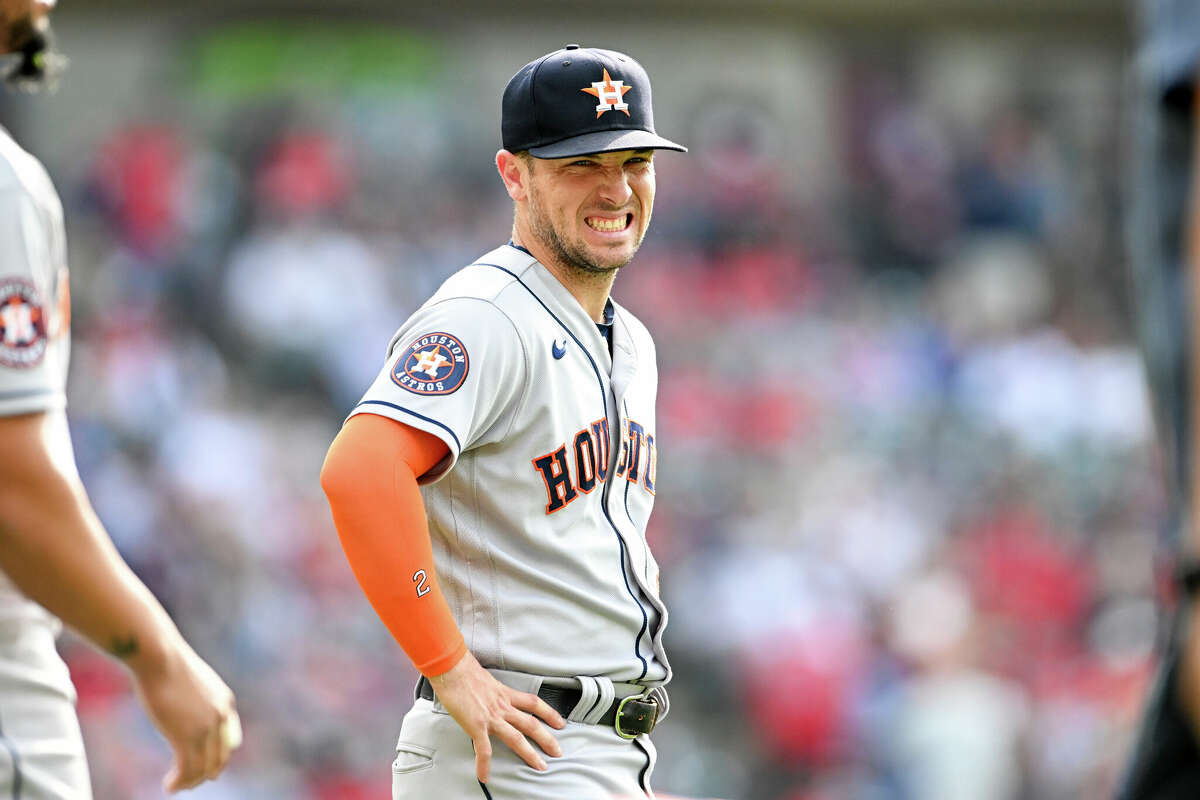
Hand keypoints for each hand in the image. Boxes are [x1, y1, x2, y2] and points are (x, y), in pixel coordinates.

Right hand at [129, 642, 239, 792]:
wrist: (158, 656)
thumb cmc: (166, 663)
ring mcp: (205, 727)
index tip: (205, 764)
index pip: (229, 738)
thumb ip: (194, 698)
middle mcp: (221, 716)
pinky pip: (187, 769)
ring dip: (190, 781)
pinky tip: (169, 786)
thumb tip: (183, 707)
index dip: (217, 755)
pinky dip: (179, 782)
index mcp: (225, 701)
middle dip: (206, 772)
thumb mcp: (190, 680)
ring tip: (177, 786)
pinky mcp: (186, 736)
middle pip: (220, 756)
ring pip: (204, 767)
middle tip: (191, 781)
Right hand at [428, 651, 565, 782]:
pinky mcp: (477, 726)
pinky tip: (485, 775)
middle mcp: (502, 706)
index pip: (534, 703)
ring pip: (517, 738)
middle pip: (531, 723)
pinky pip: (484, 750)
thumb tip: (489, 696)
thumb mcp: (486, 679)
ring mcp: (491, 717)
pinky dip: (484, 765)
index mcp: (504, 694)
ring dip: (530, 753)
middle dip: (547, 739)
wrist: (452, 668)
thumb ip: (491, 691)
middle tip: (557, 751)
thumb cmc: (463, 671)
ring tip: (540, 766)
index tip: (559, 723)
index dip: (549, 713)